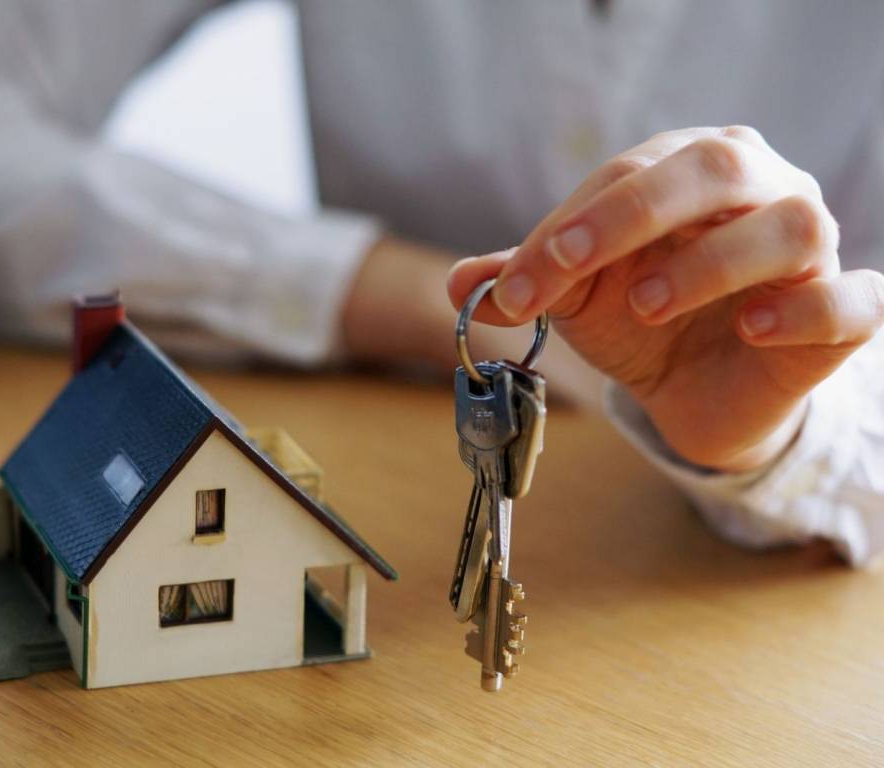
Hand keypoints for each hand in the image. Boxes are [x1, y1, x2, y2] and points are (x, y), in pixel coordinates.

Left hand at [448, 126, 883, 471]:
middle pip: (715, 167)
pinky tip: (751, 327)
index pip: (628, 177)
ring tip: (647, 305)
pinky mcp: (843, 315)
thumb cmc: (641, 321)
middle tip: (570, 267)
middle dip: (632, 213)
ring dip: (710, 262)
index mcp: (691, 168)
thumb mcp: (576, 296)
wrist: (697, 389)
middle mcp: (762, 190)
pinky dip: (805, 308)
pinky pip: (851, 298)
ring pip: (791, 224)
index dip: (568, 229)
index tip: (515, 289)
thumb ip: (524, 282)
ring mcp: (811, 250)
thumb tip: (459, 284)